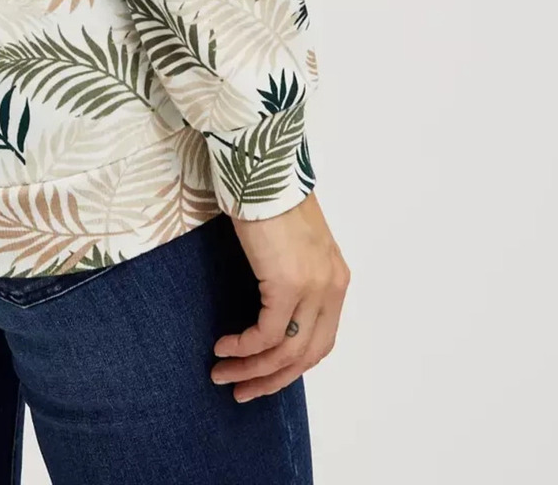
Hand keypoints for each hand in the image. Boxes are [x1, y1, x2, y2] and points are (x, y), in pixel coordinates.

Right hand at [210, 193, 348, 401]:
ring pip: (285, 352)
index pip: (320, 341)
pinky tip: (222, 347)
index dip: (291, 367)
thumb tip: (271, 307)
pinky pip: (266, 334)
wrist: (264, 167)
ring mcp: (313, 287)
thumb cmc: (269, 196)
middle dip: (271, 380)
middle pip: (306, 356)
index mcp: (335, 279)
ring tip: (221, 373)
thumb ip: (291, 274)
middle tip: (241, 391)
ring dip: (251, 369)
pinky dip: (243, 347)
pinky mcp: (287, 284)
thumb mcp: (291, 243)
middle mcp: (331, 287)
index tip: (262, 376)